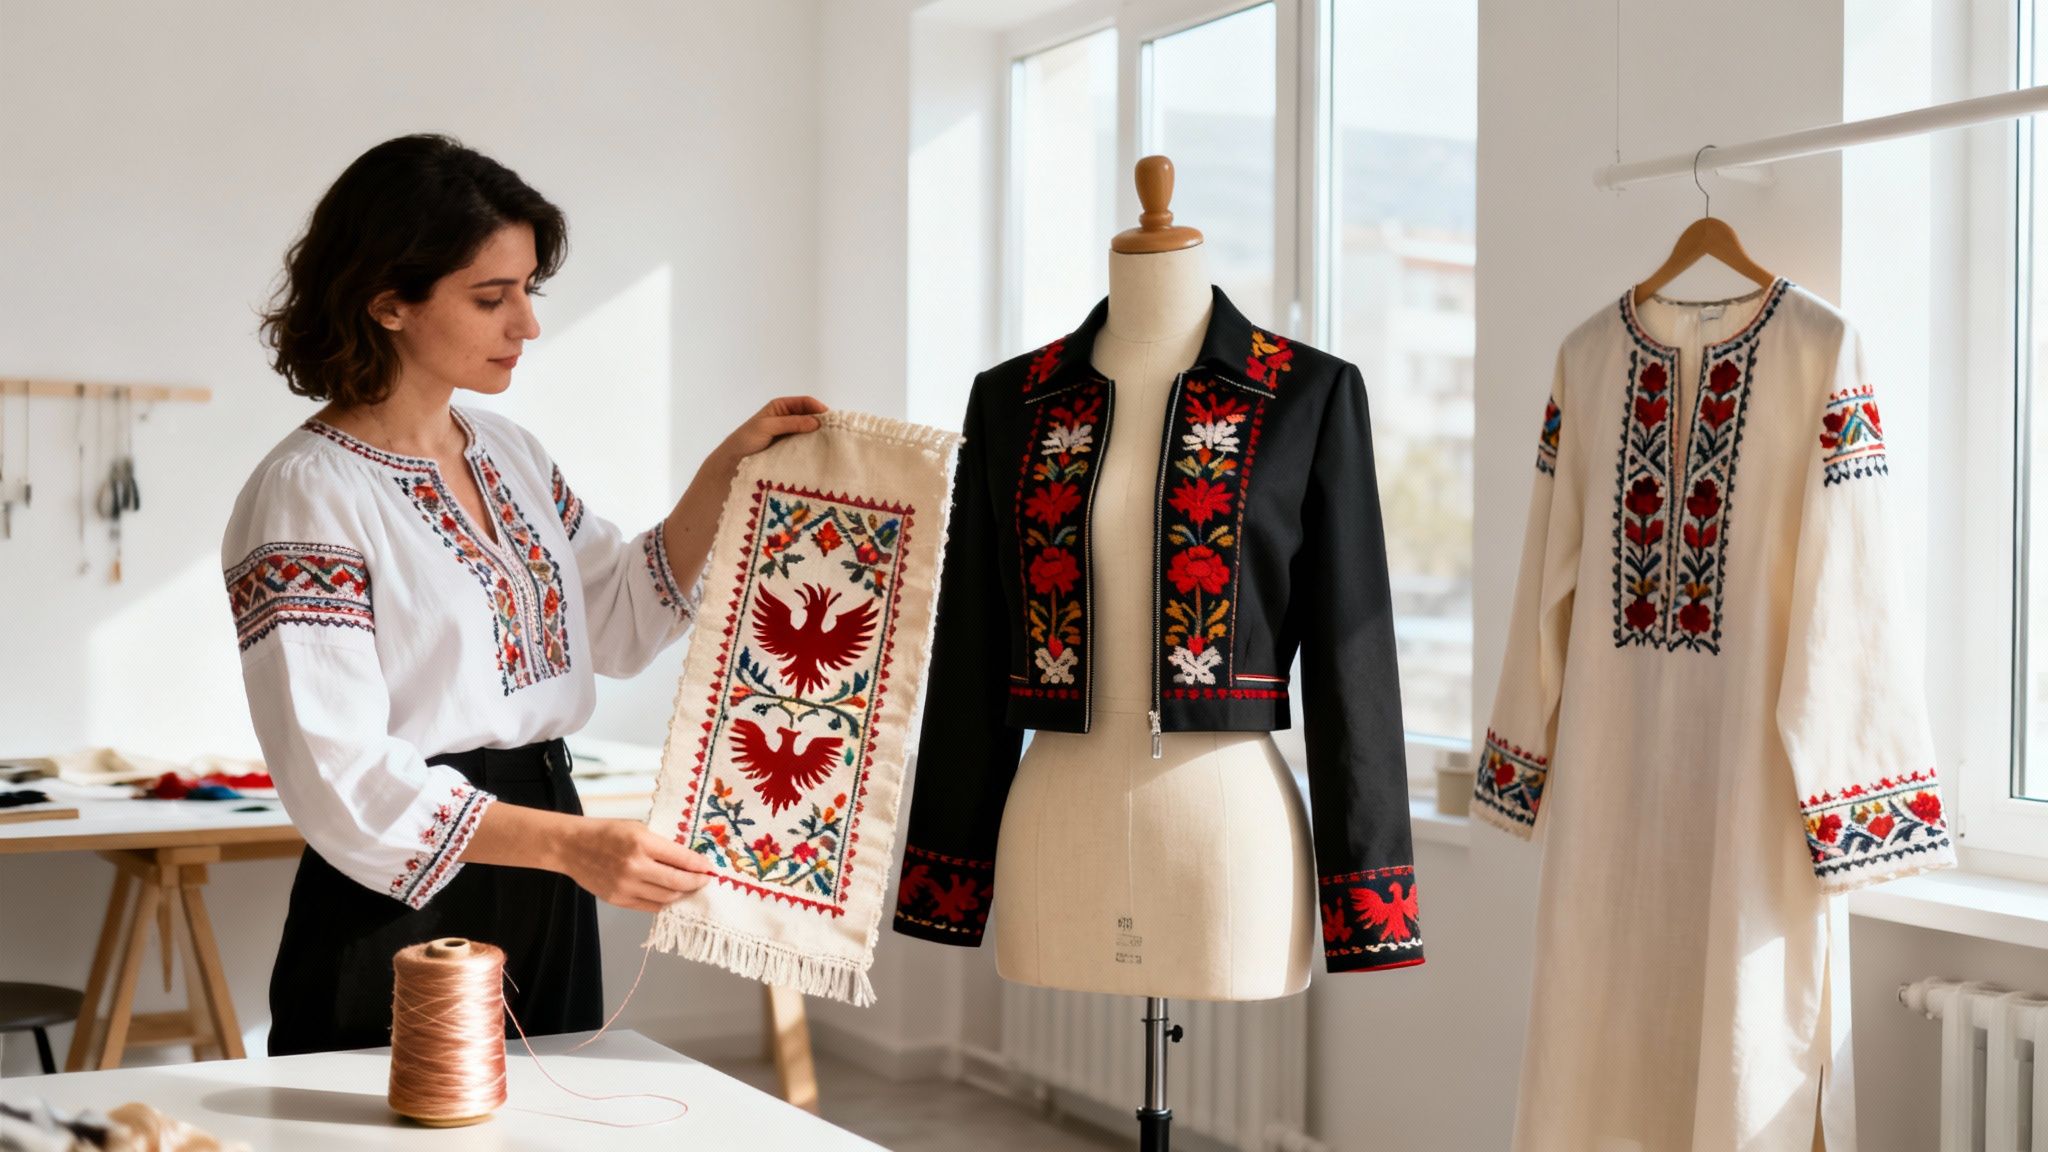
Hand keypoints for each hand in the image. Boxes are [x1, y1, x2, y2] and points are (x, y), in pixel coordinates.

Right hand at [561, 818, 714, 912]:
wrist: (572, 847)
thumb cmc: (607, 832)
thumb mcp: (637, 828)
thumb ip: (661, 844)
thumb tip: (689, 859)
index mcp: (641, 842)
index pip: (681, 859)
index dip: (699, 865)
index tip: (709, 867)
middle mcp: (635, 867)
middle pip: (677, 882)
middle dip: (696, 882)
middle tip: (705, 880)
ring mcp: (626, 886)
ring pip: (666, 897)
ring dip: (682, 893)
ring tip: (689, 887)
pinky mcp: (618, 900)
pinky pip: (650, 906)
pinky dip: (664, 902)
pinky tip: (671, 895)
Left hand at [712, 396, 827, 472]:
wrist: (733, 461)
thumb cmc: (746, 439)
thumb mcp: (767, 426)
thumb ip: (791, 423)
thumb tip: (817, 422)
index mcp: (781, 407)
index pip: (805, 402)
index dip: (819, 408)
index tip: (831, 420)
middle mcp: (787, 418)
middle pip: (810, 416)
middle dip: (822, 422)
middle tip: (835, 433)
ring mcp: (789, 434)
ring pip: (809, 431)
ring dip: (818, 435)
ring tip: (830, 444)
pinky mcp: (789, 448)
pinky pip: (804, 444)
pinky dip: (812, 446)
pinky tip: (819, 452)